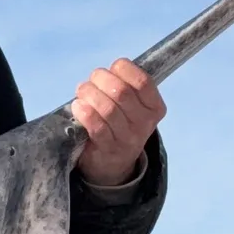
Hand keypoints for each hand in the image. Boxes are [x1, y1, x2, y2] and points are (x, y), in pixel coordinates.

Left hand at [72, 59, 165, 187]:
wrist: (114, 165)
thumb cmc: (121, 126)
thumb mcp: (134, 108)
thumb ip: (127, 87)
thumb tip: (107, 72)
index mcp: (155, 108)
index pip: (143, 81)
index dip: (124, 69)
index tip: (113, 68)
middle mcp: (144, 124)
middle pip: (121, 92)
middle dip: (101, 79)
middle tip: (91, 81)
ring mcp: (126, 139)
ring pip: (107, 108)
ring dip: (89, 94)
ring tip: (82, 92)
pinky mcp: (107, 149)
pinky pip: (96, 126)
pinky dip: (84, 112)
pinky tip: (78, 106)